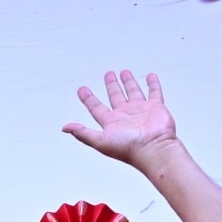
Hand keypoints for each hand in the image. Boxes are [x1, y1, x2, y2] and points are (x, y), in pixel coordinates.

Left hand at [62, 70, 179, 170]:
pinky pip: (154, 92)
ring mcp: (141, 110)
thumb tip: (64, 128)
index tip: (82, 89)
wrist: (153, 149)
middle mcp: (125, 115)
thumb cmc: (128, 148)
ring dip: (128, 82)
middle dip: (111, 85)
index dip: (88, 99)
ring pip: (133, 92)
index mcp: (111, 122)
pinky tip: (150, 76)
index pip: (96, 108)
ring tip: (124, 72)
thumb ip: (83, 133)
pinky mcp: (156, 107)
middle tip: (108, 74)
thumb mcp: (100, 140)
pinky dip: (153, 84)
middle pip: (115, 96)